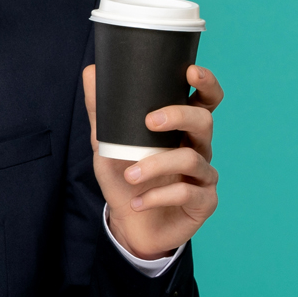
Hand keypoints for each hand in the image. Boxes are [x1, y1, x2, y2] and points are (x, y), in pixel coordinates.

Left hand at [82, 64, 222, 260]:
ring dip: (156, 165)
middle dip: (179, 116)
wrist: (129, 225)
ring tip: (130, 175)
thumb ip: (101, 111)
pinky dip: (158, 196)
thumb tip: (91, 71)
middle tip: (149, 121)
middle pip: (204, 121)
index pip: (204, 100)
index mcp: (180, 128)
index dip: (206, 83)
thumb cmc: (124, 179)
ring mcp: (204, 175)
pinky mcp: (204, 201)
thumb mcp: (107, 145)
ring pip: (191, 159)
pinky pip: (187, 193)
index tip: (190, 71)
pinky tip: (138, 202)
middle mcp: (197, 147)